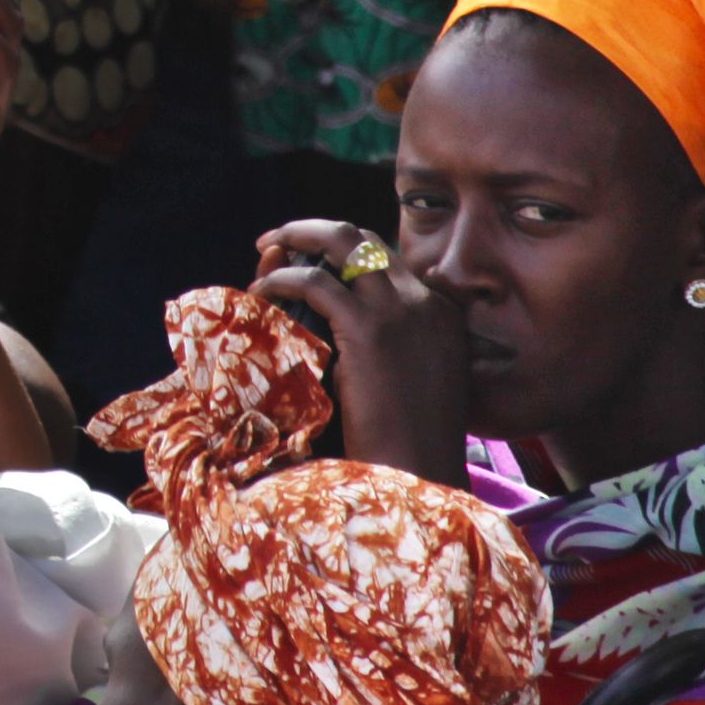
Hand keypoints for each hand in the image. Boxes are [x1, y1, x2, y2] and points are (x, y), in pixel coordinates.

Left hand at [250, 220, 469, 485]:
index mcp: (442, 311)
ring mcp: (400, 310)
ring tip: (265, 249)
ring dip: (296, 237)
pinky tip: (262, 292)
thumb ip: (397, 349)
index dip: (342, 249)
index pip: (386, 256)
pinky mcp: (367, 329)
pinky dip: (283, 279)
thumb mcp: (417, 383)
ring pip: (341, 241)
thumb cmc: (413, 445)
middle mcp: (425, 299)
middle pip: (364, 238)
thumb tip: (348, 338)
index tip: (309, 256)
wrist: (421, 473)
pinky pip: (315, 280)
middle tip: (278, 240)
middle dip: (316, 231)